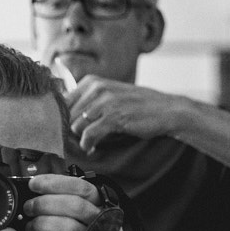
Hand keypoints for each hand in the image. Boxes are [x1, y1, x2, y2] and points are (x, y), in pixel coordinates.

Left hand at [24, 174, 101, 230]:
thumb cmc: (84, 229)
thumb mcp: (81, 209)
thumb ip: (63, 197)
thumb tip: (34, 186)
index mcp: (99, 203)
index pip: (80, 187)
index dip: (54, 183)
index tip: (33, 184)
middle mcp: (99, 221)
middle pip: (75, 205)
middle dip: (45, 204)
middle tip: (28, 207)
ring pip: (68, 228)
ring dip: (42, 224)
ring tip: (29, 226)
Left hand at [65, 75, 187, 152]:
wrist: (166, 110)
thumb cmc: (137, 105)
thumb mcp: (110, 95)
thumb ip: (88, 101)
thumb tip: (63, 116)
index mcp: (92, 81)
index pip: (63, 101)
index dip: (63, 119)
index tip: (68, 130)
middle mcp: (96, 88)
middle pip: (67, 115)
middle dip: (70, 131)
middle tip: (78, 141)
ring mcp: (105, 102)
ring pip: (75, 125)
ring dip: (79, 139)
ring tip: (87, 144)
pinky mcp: (114, 116)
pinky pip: (89, 134)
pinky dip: (88, 144)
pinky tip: (91, 148)